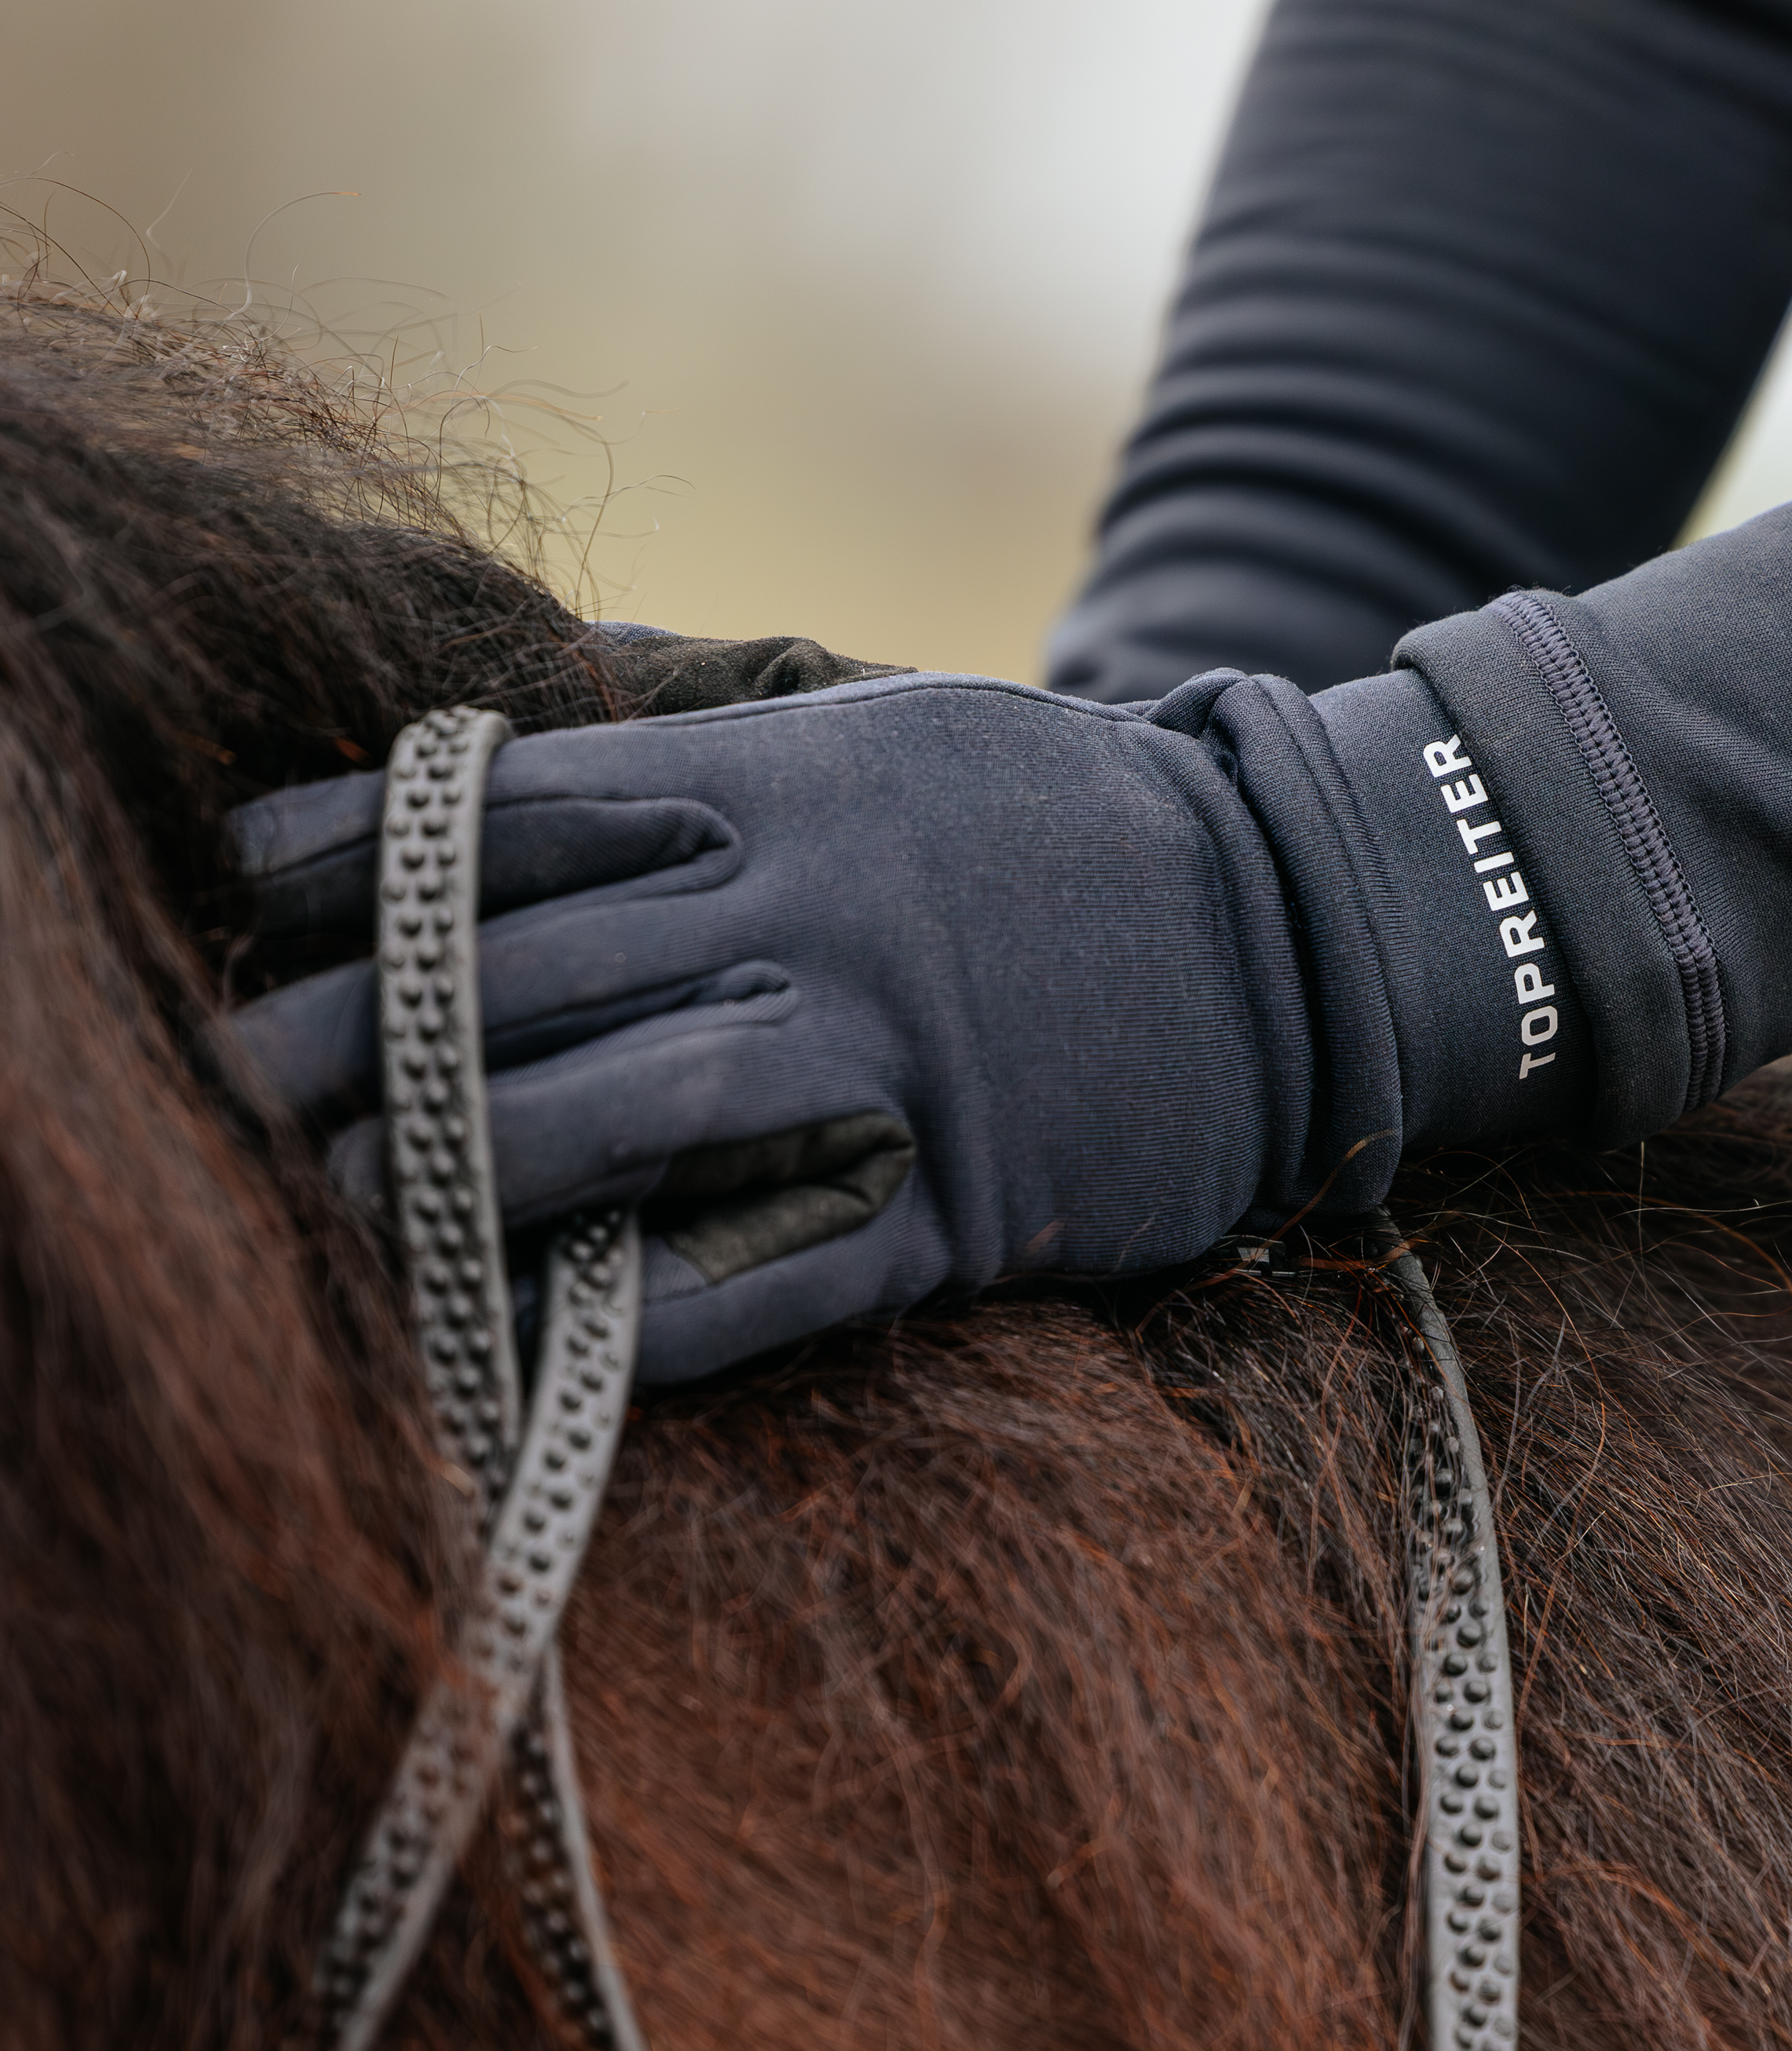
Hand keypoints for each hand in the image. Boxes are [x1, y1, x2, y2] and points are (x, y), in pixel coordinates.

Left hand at [223, 668, 1358, 1382]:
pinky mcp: (955, 1207)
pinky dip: (632, 1324)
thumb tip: (521, 702)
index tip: (249, 887)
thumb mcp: (882, 715)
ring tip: (338, 1211)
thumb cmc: (1060, 821)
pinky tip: (516, 1348)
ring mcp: (886, 1065)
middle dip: (359, 1038)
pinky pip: (765, 1280)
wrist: (1300, 927)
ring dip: (457, 1177)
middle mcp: (812, 914)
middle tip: (232, 1086)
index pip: (519, 810)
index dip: (366, 852)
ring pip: (621, 1122)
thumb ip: (702, 721)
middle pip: (529, 976)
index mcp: (783, 784)